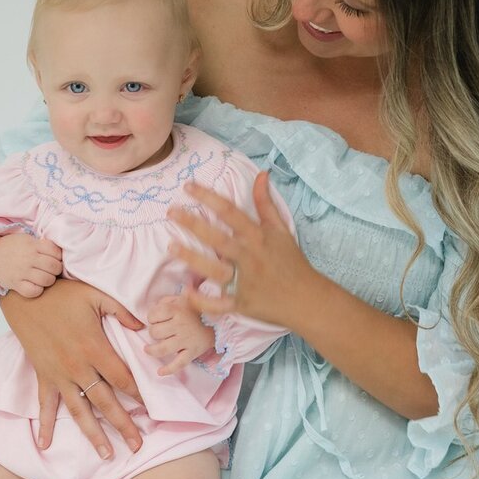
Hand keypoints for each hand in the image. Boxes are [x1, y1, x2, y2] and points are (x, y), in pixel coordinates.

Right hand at [0, 232, 62, 298]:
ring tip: (44, 277)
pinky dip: (38, 290)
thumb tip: (60, 253)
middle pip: (55, 267)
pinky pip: (34, 291)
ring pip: (47, 280)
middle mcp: (27, 258)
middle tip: (50, 269)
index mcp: (31, 244)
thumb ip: (41, 244)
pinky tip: (35, 285)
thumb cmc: (10, 249)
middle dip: (56, 269)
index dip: (58, 256)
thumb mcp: (26, 239)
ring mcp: (21, 272)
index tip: (53, 258)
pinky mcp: (16, 284)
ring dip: (49, 280)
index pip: (56, 252)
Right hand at [0, 277, 145, 456]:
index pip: (123, 379)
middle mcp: (78, 367)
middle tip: (137, 446)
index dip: (139, 395)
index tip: (152, 410)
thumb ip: (122, 311)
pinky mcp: (43, 376)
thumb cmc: (62, 293)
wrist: (24, 294)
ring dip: (93, 434)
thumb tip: (144, 327)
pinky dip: (45, 424)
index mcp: (95, 348)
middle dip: (123, 425)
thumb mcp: (96, 295)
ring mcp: (59, 375)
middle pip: (106, 403)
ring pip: (80, 411)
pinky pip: (45, 405)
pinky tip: (45, 444)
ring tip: (107, 454)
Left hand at [144, 293, 215, 376]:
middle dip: (153, 332)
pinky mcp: (192, 352)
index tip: (156, 318)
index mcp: (177, 310)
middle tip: (159, 331)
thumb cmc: (195, 310)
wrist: (219, 322)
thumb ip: (166, 301)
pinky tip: (160, 372)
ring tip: (148, 349)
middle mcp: (180, 325)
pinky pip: (179, 363)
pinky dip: (169, 369)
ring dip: (152, 350)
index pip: (153, 315)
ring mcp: (186, 340)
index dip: (151, 317)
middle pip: (155, 332)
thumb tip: (155, 308)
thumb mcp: (181, 298)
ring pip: (162, 348)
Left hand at [167, 170, 311, 327]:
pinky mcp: (241, 303)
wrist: (307, 299)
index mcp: (258, 237)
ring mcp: (244, 282)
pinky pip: (218, 304)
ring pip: (214, 269)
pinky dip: (202, 302)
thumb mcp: (282, 230)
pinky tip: (185, 292)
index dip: (209, 197)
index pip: (230, 212)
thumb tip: (261, 174)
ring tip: (170, 246)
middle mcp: (249, 257)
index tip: (188, 186)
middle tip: (171, 212)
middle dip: (193, 224)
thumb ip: (266, 203)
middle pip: (218, 238)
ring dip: (191, 258)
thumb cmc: (292, 263)